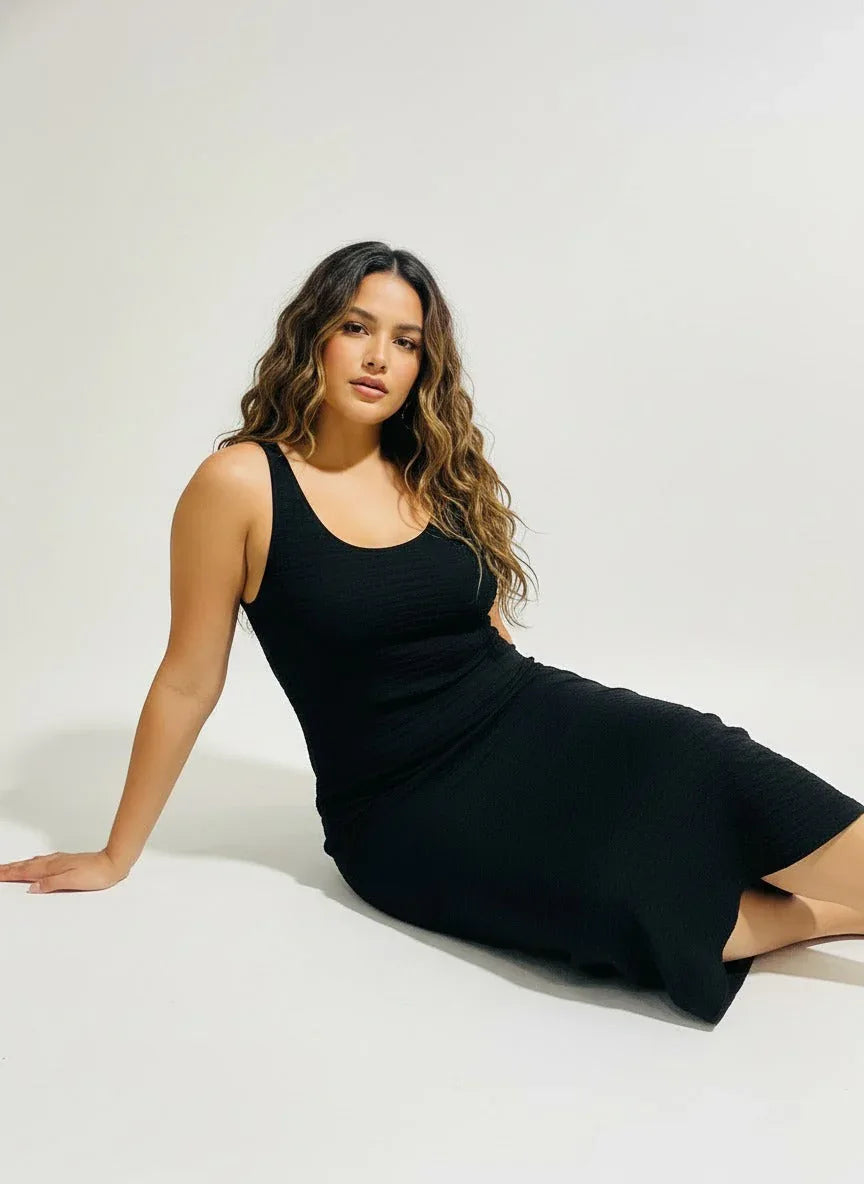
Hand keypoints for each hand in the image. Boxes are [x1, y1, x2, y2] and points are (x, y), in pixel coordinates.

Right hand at [0, 849, 129, 892]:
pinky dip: (32, 864)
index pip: (26, 872)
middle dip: (10, 869)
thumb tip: (32, 887)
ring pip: (34, 863)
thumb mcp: (72, 881)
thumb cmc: (97, 873)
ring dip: (19, 865)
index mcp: (53, 868)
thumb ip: (52, 884)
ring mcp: (60, 861)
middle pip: (26, 866)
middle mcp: (55, 862)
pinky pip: (43, 862)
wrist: (114, 863)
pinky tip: (34, 864)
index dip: (10, 874)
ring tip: (9, 867)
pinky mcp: (67, 862)